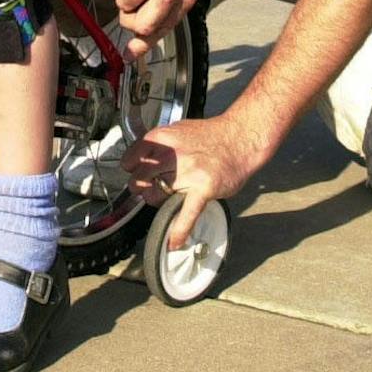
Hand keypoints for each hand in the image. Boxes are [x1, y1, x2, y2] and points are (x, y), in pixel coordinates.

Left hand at [121, 114, 267, 249]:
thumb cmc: (211, 136)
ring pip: (156, 195)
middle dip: (141, 186)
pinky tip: (174, 242)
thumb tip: (139, 157)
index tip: (133, 172)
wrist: (240, 139)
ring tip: (166, 198)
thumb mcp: (178, 130)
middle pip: (140, 179)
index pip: (132, 158)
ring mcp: (188, 172)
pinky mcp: (203, 188)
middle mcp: (174, 155)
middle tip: (148, 187)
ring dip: (157, 201)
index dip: (131, 168)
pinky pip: (186, 214)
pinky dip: (179, 230)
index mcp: (164, 138)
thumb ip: (159, 144)